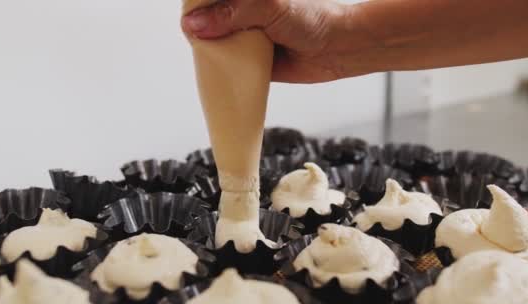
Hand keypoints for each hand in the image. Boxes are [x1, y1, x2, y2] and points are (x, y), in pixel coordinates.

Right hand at [181, 0, 352, 83]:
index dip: (195, 6)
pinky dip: (220, 70)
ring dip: (207, 50)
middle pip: (206, 17)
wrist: (339, 48)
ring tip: (203, 55)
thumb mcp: (269, 7)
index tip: (188, 17)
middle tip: (194, 37)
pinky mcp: (248, 60)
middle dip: (199, 27)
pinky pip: (227, 65)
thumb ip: (232, 12)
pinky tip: (213, 73)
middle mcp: (241, 11)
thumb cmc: (311, 18)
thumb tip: (194, 24)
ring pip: (213, 42)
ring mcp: (244, 35)